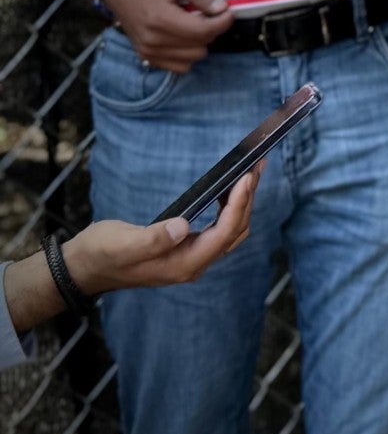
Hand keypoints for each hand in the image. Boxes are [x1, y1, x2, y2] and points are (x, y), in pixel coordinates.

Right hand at [65, 166, 261, 295]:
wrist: (85, 268)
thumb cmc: (101, 254)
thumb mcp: (122, 244)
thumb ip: (152, 239)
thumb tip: (181, 227)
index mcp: (183, 264)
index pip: (223, 233)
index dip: (238, 205)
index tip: (246, 178)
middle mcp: (193, 264)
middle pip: (235, 230)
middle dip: (248, 198)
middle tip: (256, 166)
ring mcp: (192, 258)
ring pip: (231, 230)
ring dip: (243, 202)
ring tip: (251, 172)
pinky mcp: (187, 249)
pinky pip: (220, 228)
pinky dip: (230, 208)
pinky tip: (230, 190)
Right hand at [99, 0, 233, 71]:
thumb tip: (220, 9)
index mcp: (160, 19)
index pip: (203, 31)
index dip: (223, 22)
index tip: (228, 11)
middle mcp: (152, 41)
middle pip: (200, 46)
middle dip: (211, 29)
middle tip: (208, 12)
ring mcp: (147, 51)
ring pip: (192, 58)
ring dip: (200, 42)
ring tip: (194, 22)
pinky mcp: (145, 56)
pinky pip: (178, 66)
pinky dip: (187, 53)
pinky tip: (184, 35)